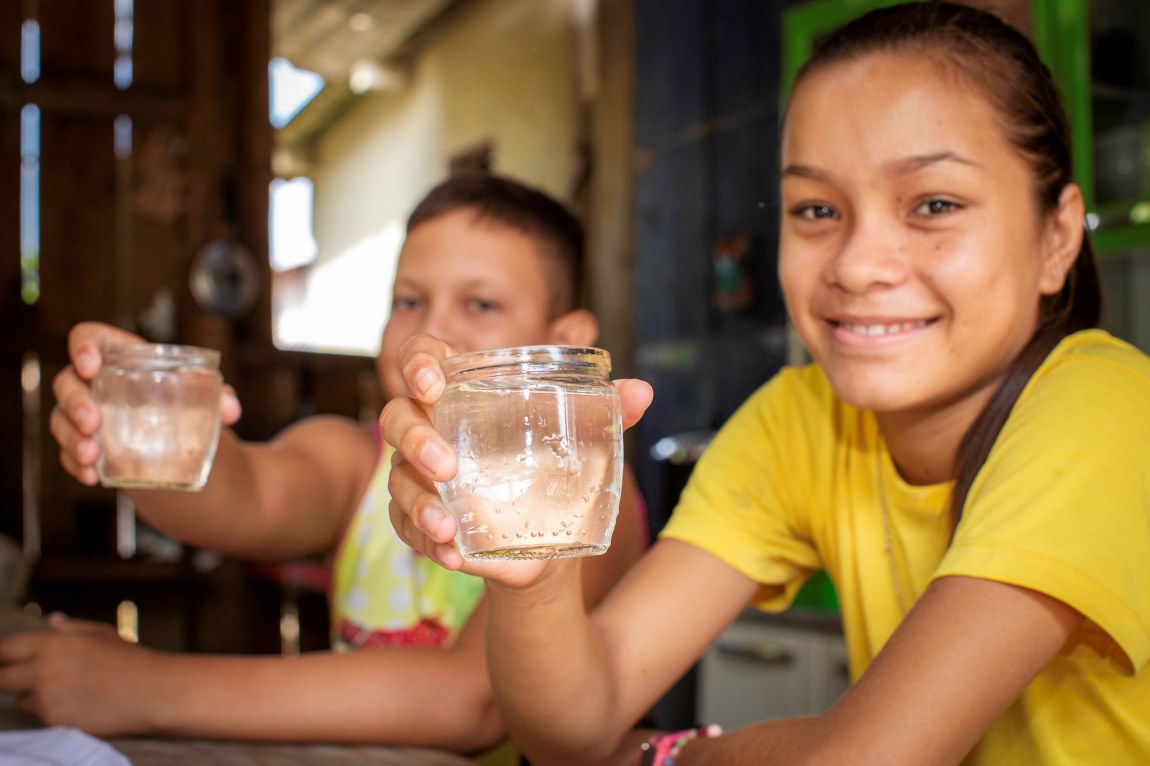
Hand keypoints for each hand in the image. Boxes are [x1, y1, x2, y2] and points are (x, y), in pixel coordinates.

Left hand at [0, 612, 159, 734]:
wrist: (152, 691)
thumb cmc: (130, 659)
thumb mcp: (102, 635)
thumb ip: (71, 629)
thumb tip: (52, 620)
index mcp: (54, 645)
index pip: (6, 649)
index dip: (3, 655)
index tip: (7, 659)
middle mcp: (44, 672)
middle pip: (2, 679)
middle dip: (10, 678)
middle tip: (24, 679)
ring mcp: (48, 699)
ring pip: (22, 700)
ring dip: (35, 696)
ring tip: (67, 691)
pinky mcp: (55, 722)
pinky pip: (42, 717)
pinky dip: (54, 712)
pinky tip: (79, 704)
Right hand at [50, 321, 241, 484]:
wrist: (182, 444)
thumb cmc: (187, 403)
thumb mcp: (205, 397)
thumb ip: (220, 398)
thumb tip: (231, 409)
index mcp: (121, 357)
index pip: (89, 338)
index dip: (83, 347)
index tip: (91, 366)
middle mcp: (95, 383)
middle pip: (67, 383)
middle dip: (75, 402)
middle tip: (93, 422)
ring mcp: (85, 416)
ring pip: (60, 420)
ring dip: (70, 438)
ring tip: (92, 455)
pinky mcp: (86, 445)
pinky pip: (68, 453)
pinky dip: (76, 464)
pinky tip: (91, 476)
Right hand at [381, 333, 653, 582]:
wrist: (548, 541)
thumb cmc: (554, 469)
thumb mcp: (582, 441)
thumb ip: (608, 413)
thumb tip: (643, 391)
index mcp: (462, 395)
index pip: (422, 358)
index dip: (416, 361)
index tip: (432, 382)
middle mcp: (430, 430)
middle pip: (397, 417)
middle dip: (415, 439)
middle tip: (447, 465)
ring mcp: (417, 477)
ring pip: (397, 480)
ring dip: (418, 502)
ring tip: (447, 525)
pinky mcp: (418, 520)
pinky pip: (406, 528)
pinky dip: (426, 542)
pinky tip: (452, 556)